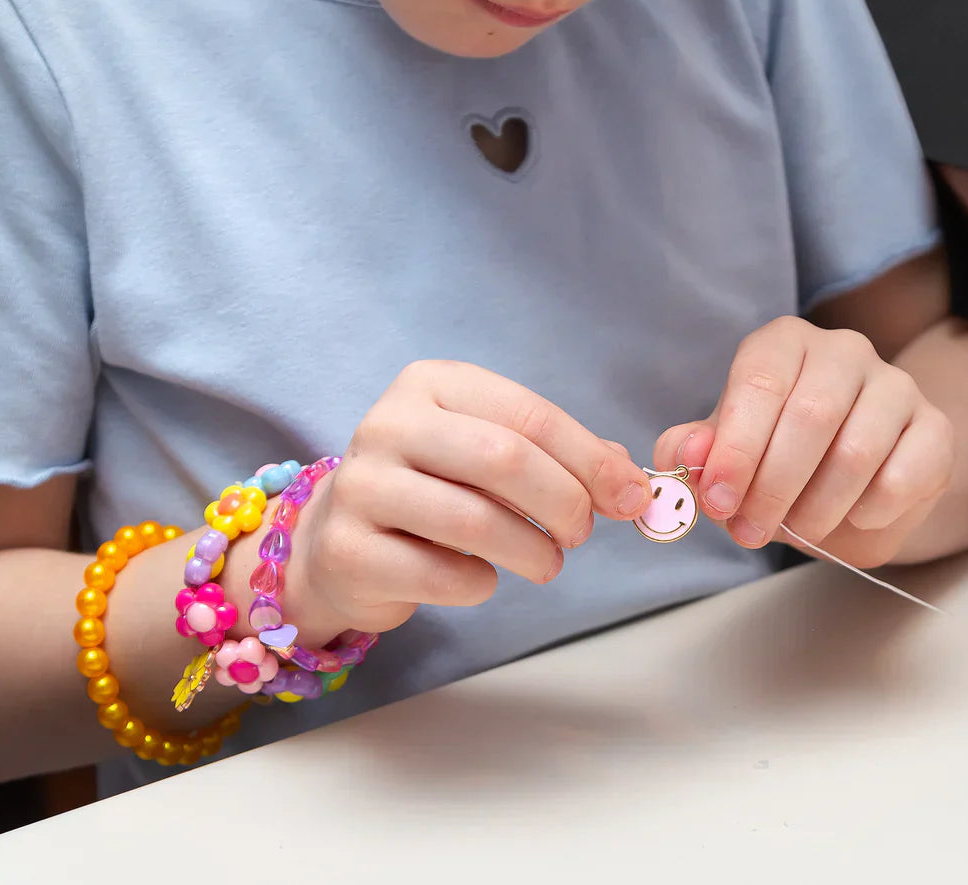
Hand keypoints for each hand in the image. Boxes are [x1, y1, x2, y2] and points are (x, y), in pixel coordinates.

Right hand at [280, 361, 649, 640]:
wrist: (337, 539)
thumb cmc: (431, 487)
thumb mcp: (488, 450)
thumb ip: (559, 456)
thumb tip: (629, 483)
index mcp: (431, 384)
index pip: (528, 414)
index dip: (590, 459)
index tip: (630, 496)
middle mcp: (389, 424)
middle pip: (504, 459)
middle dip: (564, 502)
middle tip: (582, 533)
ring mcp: (361, 486)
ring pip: (475, 520)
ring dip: (532, 551)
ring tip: (546, 562)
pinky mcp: (349, 550)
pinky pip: (444, 574)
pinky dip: (483, 584)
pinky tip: (484, 577)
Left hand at [654, 317, 953, 566]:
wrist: (850, 481)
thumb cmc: (775, 455)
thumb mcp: (725, 453)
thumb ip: (695, 449)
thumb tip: (688, 452)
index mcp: (783, 343)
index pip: (759, 383)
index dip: (736, 448)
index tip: (717, 500)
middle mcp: (843, 350)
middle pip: (810, 416)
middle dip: (772, 486)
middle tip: (750, 531)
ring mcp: (897, 385)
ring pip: (857, 451)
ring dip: (817, 507)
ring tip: (797, 530)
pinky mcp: (936, 428)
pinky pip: (904, 476)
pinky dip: (870, 511)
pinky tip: (851, 517)